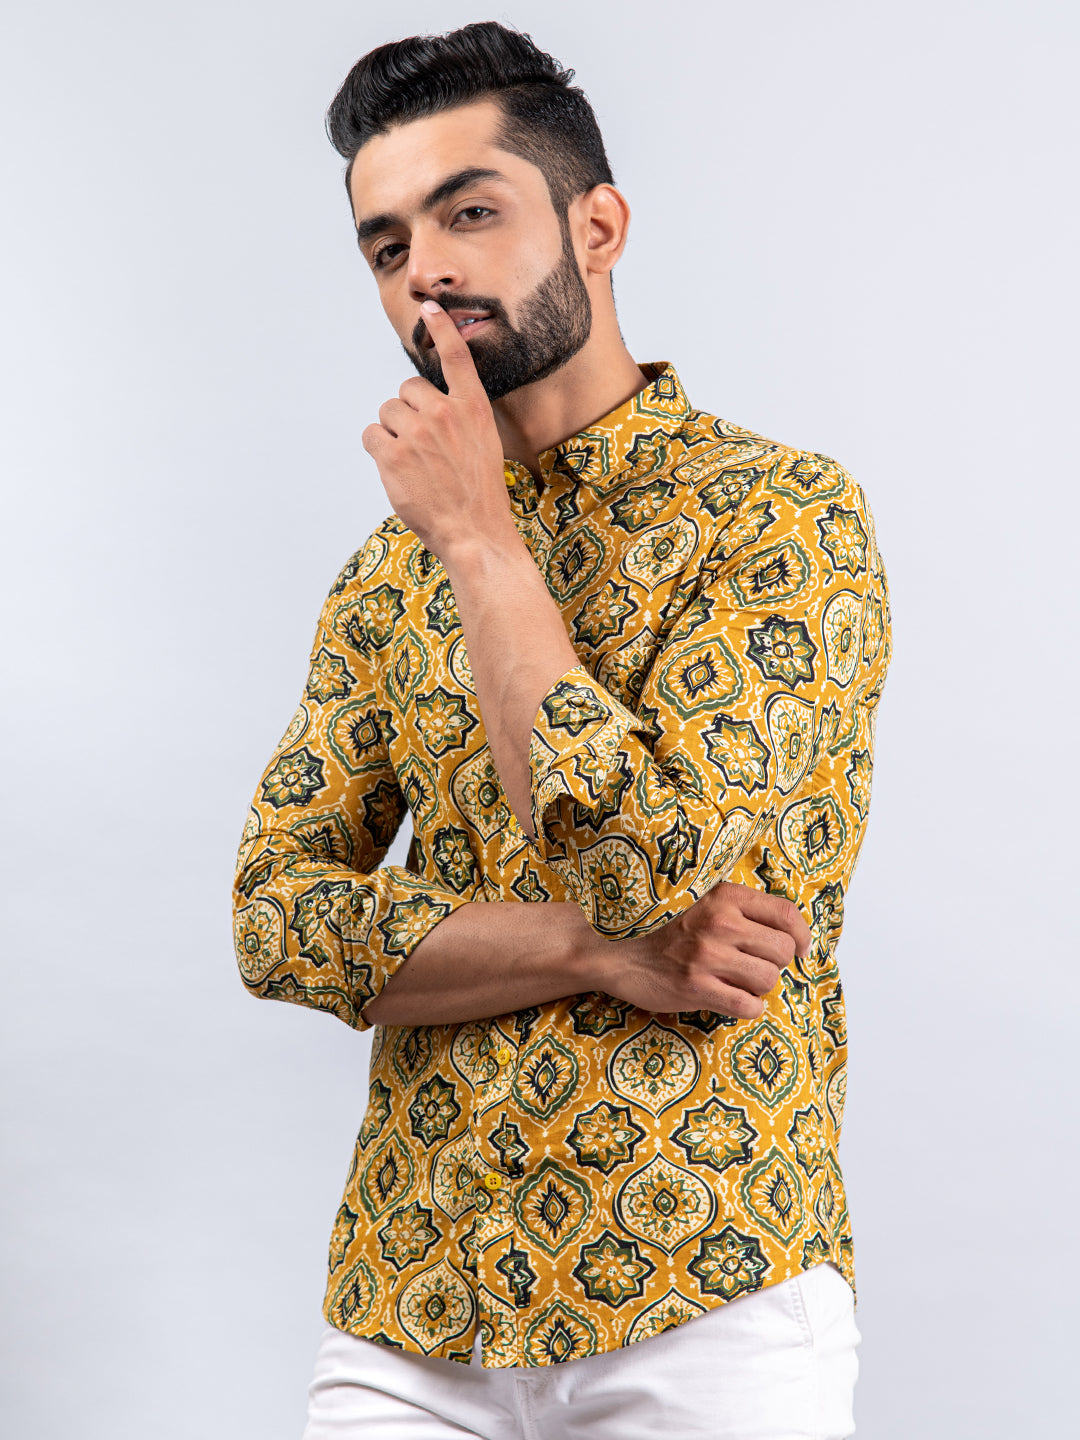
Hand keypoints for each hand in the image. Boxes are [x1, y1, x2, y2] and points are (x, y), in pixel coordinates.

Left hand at [360, 300, 514, 559]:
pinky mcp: (393, 455)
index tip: (430, 306)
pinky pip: (371, 436)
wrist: (475, 533)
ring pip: (386, 412)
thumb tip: (424, 407)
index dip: (442, 329)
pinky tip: (397, 470)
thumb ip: (459, 418)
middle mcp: (446, 414)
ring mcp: (418, 434)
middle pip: (406, 391)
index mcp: (474, 409)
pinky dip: (378, 450)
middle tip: (421, 446)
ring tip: (412, 463)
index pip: (456, 358)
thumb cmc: (478, 495)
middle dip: (407, 413)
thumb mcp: (484, 445)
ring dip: (392, 433)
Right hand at [595, 883, 810, 1020]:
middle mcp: (719, 922)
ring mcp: (708, 956)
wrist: (624, 957)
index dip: (802, 936)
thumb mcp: (707, 905)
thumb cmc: (673, 934)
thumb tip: (795, 936)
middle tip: (755, 966)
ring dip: (758, 987)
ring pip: (768, 980)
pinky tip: (731, 998)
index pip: (786, 914)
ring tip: (736, 981)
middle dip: (775, 964)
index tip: (800, 949)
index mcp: (725, 897)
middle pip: (782, 952)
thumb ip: (745, 912)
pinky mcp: (697, 987)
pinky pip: (749, 1006)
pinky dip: (747, 1007)